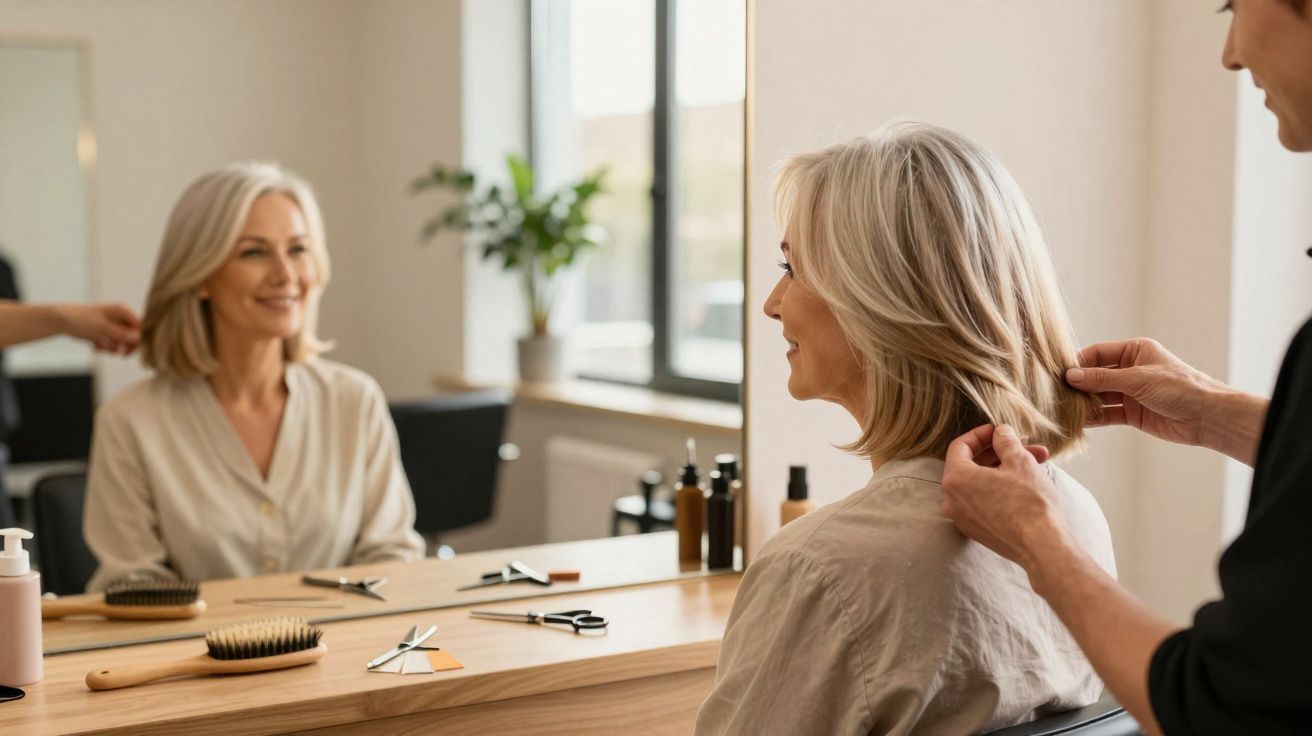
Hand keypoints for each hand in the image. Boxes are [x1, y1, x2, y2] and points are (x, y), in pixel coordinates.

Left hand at [53, 303, 141, 353]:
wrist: (60, 320)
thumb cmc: (82, 319)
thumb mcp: (103, 328)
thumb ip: (121, 334)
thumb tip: (138, 338)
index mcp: (121, 311)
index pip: (138, 325)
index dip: (136, 337)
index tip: (130, 348)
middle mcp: (117, 318)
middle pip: (130, 335)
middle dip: (125, 345)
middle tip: (121, 355)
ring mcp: (109, 326)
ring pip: (120, 341)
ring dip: (113, 347)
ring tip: (103, 348)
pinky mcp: (101, 333)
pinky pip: (108, 343)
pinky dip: (104, 347)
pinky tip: (95, 346)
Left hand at [940, 424, 1069, 567]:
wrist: (1042, 546)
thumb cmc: (1029, 503)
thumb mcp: (1019, 461)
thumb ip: (1005, 441)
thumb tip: (1000, 432)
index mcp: (955, 479)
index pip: (960, 446)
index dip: (982, 434)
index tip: (1000, 431)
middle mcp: (951, 500)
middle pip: (972, 465)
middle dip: (1001, 452)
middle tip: (1026, 445)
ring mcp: (962, 518)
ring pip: (981, 483)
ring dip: (1006, 469)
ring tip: (1037, 461)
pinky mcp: (976, 530)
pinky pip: (983, 501)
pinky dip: (1000, 488)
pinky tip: (1027, 482)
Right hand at [1066, 338, 1222, 446]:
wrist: (1206, 417)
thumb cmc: (1179, 388)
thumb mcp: (1138, 379)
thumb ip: (1103, 379)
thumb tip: (1072, 376)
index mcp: (1135, 351)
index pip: (1099, 353)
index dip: (1080, 363)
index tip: (1062, 374)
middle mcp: (1131, 370)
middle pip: (1096, 375)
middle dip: (1079, 384)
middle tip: (1059, 392)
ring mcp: (1131, 393)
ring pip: (1100, 396)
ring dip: (1084, 402)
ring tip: (1065, 408)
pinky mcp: (1132, 413)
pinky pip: (1107, 414)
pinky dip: (1094, 417)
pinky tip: (1080, 421)